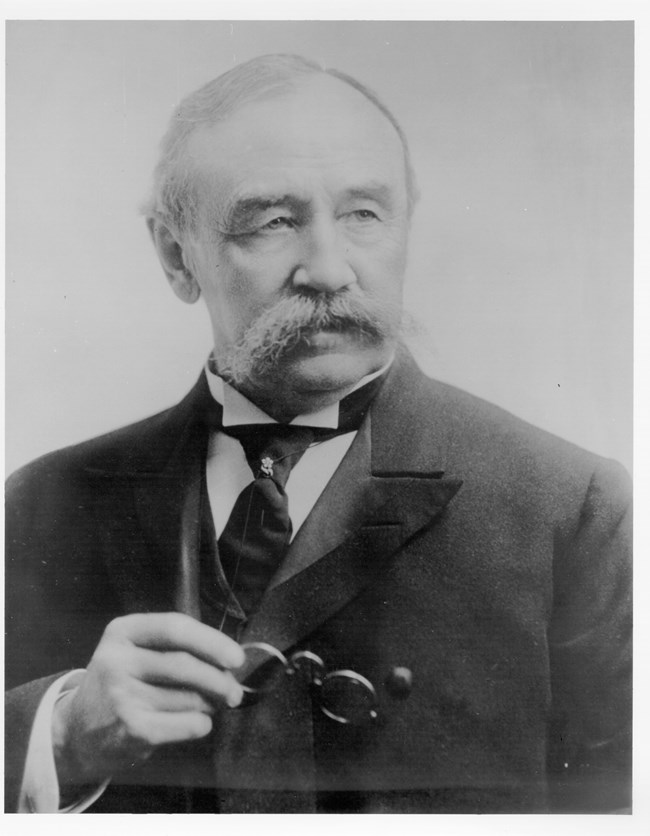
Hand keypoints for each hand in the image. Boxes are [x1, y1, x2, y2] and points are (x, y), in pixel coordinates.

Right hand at [51, 613, 244, 786]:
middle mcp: (117, 660)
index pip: (175, 627)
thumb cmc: (121, 684)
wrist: (76, 732)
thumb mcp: (134, 652)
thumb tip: (229, 663)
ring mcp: (121, 695)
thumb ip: (175, 648)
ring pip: (188, 697)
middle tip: (235, 691)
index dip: (212, 641)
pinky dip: (200, 724)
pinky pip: (185, 723)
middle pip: (184, 664)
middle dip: (219, 679)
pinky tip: (197, 722)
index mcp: (123, 631)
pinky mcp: (129, 728)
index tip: (237, 658)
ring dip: (210, 703)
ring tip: (210, 705)